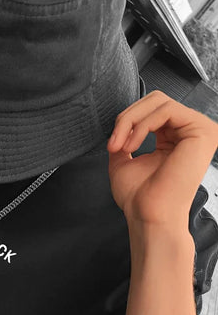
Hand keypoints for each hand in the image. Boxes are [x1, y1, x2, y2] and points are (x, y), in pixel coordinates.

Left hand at [106, 90, 217, 226]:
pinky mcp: (202, 131)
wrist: (148, 216)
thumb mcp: (123, 160)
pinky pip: (166, 110)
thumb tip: (119, 126)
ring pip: (159, 101)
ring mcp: (199, 130)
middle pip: (155, 99)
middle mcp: (190, 131)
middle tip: (114, 144)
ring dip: (131, 122)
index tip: (111, 146)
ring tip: (121, 148)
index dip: (126, 121)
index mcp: (175, 137)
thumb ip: (124, 139)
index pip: (151, 108)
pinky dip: (142, 126)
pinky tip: (133, 147)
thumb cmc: (139, 197)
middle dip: (127, 117)